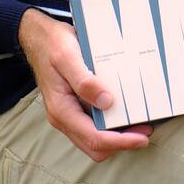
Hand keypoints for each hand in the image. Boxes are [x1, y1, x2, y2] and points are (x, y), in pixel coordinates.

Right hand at [18, 8, 152, 161]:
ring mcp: (68, 114)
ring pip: (95, 139)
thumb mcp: (67, 56)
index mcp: (61, 110)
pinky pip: (93, 126)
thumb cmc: (52, 44)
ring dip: (117, 137)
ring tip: (139, 123)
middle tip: (145, 131)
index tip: (142, 138)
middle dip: (122, 143)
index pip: (94, 138)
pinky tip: (124, 112)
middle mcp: (63, 118)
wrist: (38, 37)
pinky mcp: (74, 107)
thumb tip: (106, 103)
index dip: (120, 142)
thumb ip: (84, 81)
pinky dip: (110, 126)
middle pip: (95, 146)